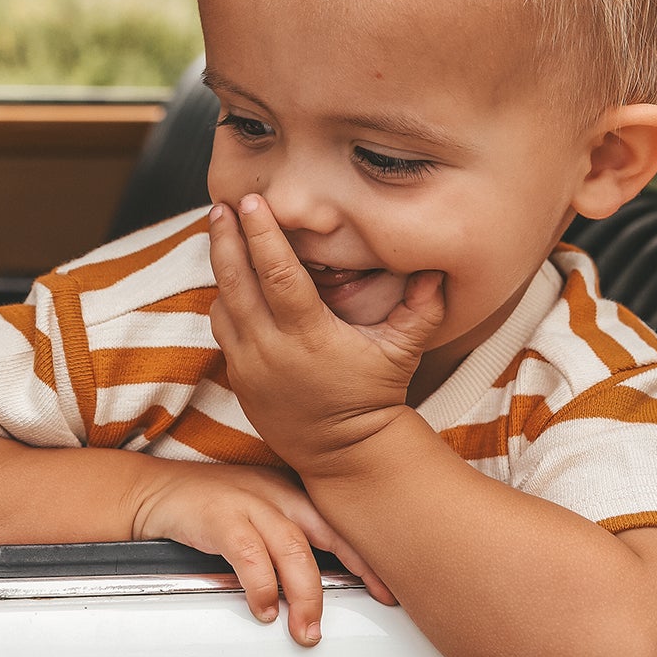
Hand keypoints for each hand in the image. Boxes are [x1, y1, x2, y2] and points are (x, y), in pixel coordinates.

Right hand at [130, 460, 395, 643]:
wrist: (152, 492)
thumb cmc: (209, 509)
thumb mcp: (257, 518)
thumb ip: (288, 545)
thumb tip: (319, 592)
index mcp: (291, 494)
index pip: (340, 525)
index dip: (368, 558)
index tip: (389, 590)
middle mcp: (275, 494)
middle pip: (327, 532)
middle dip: (355, 571)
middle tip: (371, 605)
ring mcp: (247, 502)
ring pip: (293, 547)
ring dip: (306, 594)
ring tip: (307, 629)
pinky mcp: (217, 516)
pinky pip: (249, 553)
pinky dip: (261, 585)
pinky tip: (264, 608)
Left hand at [207, 196, 445, 471]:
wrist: (343, 453)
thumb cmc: (372, 398)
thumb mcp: (401, 354)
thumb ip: (420, 309)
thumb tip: (436, 271)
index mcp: (309, 337)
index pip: (278, 275)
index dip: (263, 235)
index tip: (252, 202)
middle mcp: (271, 349)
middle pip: (236, 281)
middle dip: (227, 239)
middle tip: (223, 205)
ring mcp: (249, 364)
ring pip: (222, 302)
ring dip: (221, 265)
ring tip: (221, 231)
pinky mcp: (238, 376)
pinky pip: (221, 326)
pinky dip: (224, 297)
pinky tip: (229, 274)